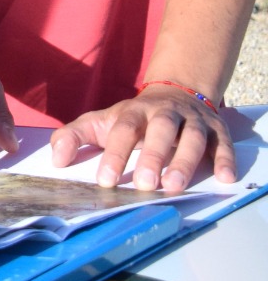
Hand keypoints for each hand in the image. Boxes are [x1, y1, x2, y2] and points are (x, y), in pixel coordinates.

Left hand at [51, 87, 235, 193]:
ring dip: (185, 161)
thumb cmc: (133, 119)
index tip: (106, 180)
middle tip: (145, 185)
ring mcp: (192, 120)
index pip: (122, 130)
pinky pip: (223, 143)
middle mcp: (164, 114)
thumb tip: (55, 160)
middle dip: (152, 156)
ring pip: (191, 137)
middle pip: (159, 130)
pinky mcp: (216, 129)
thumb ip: (74, 137)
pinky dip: (225, 159)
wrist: (174, 93)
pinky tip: (225, 178)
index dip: (115, 154)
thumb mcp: (101, 122)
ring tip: (175, 186)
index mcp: (133, 112)